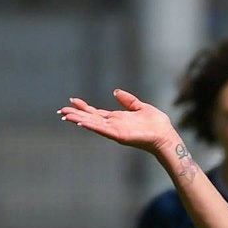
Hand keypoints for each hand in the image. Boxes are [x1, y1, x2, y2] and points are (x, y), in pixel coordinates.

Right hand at [57, 89, 182, 157]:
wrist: (166, 135)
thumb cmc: (157, 124)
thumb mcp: (140, 107)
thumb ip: (128, 100)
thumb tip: (116, 92)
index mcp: (117, 118)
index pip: (96, 112)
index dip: (84, 107)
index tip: (72, 100)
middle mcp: (114, 125)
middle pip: (91, 119)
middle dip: (76, 114)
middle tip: (61, 110)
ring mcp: (115, 130)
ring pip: (93, 124)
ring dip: (79, 120)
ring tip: (66, 116)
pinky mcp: (120, 135)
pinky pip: (103, 130)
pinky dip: (91, 126)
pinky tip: (81, 122)